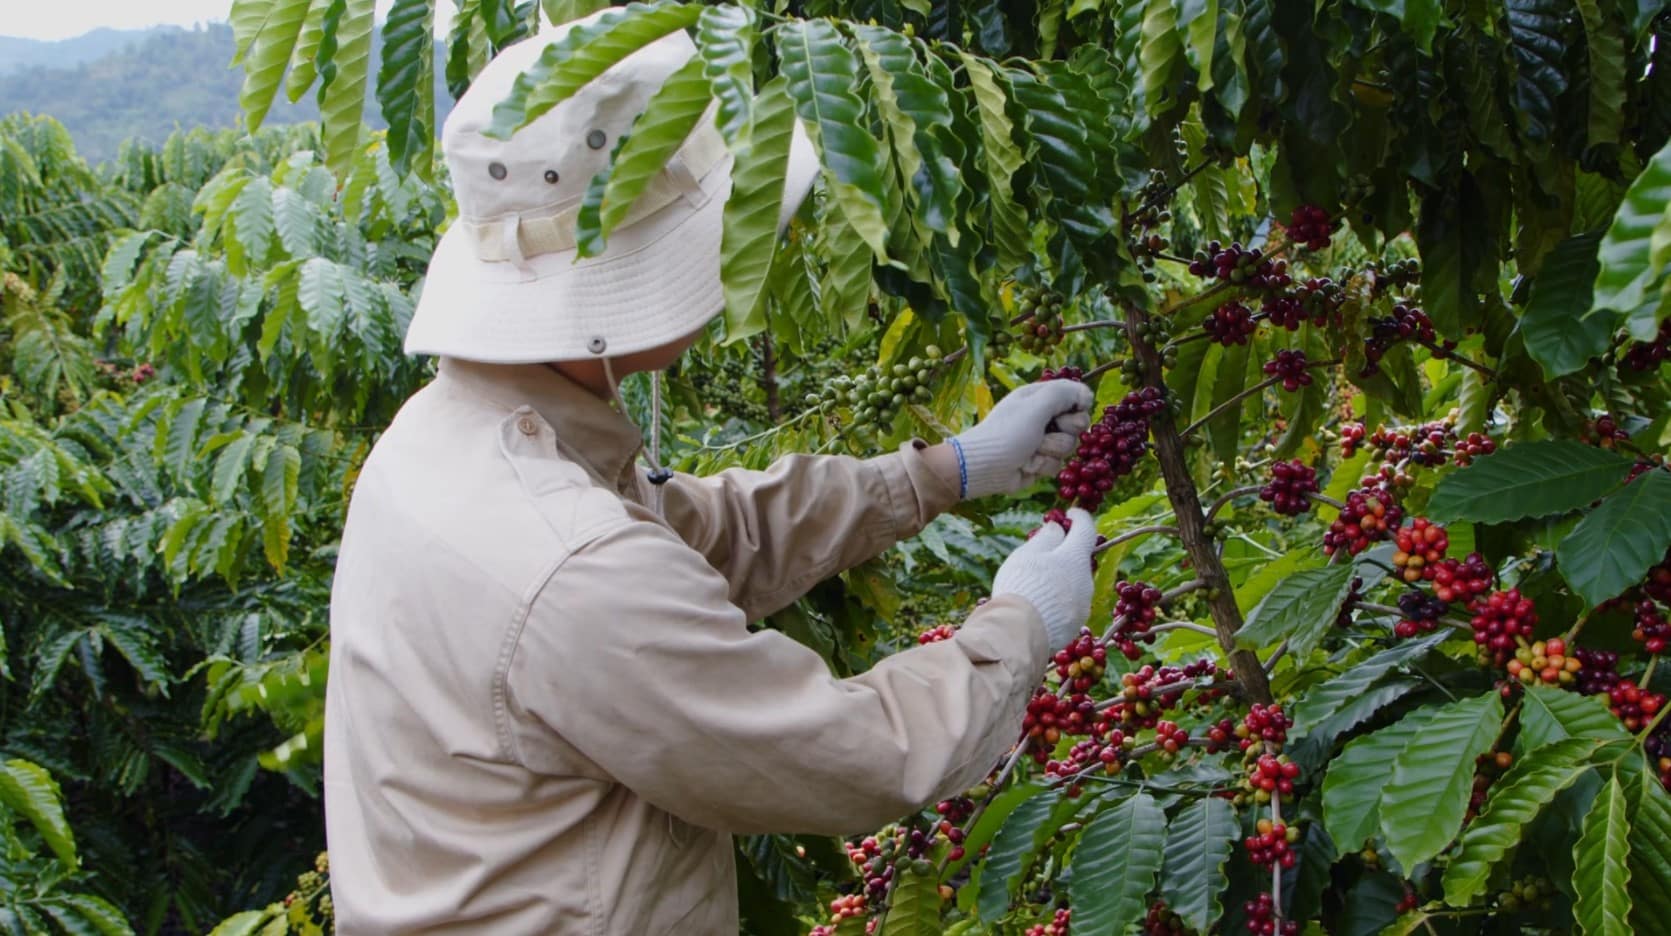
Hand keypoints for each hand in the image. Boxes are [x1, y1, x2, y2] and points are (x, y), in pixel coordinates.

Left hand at [950, 380, 1093, 498]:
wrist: (984, 467)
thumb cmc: (1008, 432)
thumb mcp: (1036, 405)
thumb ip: (1063, 394)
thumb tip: (1086, 395)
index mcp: (1039, 397)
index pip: (1075, 395)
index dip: (1078, 404)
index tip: (1074, 410)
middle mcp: (1043, 416)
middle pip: (1077, 422)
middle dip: (1064, 430)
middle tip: (1044, 432)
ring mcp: (1043, 440)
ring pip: (1069, 445)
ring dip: (1050, 450)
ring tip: (1030, 451)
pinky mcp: (1040, 461)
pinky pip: (1057, 463)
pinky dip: (1042, 465)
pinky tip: (1026, 465)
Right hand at [990, 508, 1096, 650]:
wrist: (1018, 633)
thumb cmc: (1021, 587)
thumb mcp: (1028, 555)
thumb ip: (1046, 538)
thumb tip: (1058, 528)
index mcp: (1075, 558)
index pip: (1086, 529)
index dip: (1080, 517)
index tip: (1071, 513)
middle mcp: (1086, 581)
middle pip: (1078, 560)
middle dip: (1065, 553)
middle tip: (1043, 552)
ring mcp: (1082, 605)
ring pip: (1074, 584)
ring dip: (1060, 579)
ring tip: (1034, 584)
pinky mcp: (1074, 625)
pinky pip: (1068, 606)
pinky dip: (1057, 601)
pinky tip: (1037, 606)